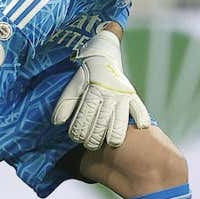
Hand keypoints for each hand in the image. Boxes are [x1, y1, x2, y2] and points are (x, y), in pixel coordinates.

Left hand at [51, 29, 150, 149]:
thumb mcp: (73, 85)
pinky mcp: (132, 95)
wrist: (104, 54)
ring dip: (114, 136)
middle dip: (94, 138)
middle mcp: (109, 93)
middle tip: (89, 144)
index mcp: (93, 90)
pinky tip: (141, 128)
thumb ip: (65, 104)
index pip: (86, 115)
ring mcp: (122, 95)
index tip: (75, 138)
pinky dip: (142, 118)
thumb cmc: (86, 73)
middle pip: (102, 123)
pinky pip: (140, 107)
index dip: (79, 130)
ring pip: (120, 121)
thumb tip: (57, 122)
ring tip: (110, 143)